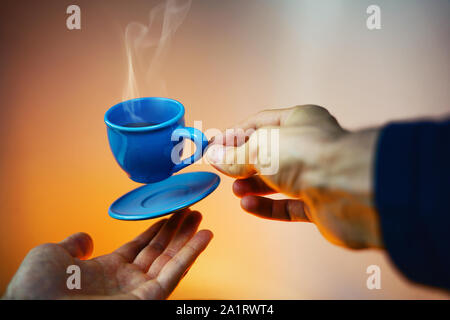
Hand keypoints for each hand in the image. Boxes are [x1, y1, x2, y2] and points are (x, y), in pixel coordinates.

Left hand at [3, 210, 212, 298]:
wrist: (36, 309)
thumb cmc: (36, 289)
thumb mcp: (53, 256)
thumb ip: (73, 245)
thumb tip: (85, 237)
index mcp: (107, 270)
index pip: (139, 247)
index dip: (156, 229)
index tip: (169, 214)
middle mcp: (126, 280)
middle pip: (159, 250)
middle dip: (176, 230)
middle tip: (191, 211)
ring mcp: (139, 290)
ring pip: (171, 259)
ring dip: (188, 238)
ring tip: (201, 218)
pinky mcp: (150, 300)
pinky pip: (175, 273)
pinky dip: (192, 253)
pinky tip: (205, 236)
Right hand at [206, 105, 381, 248]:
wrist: (349, 189)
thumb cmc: (307, 155)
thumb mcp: (259, 148)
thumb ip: (234, 156)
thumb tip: (213, 156)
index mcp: (299, 120)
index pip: (259, 124)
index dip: (234, 136)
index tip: (214, 148)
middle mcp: (309, 146)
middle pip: (269, 153)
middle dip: (243, 162)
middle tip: (223, 171)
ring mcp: (316, 176)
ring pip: (278, 180)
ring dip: (253, 185)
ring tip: (236, 189)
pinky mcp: (319, 204)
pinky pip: (288, 205)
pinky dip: (267, 206)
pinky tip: (248, 204)